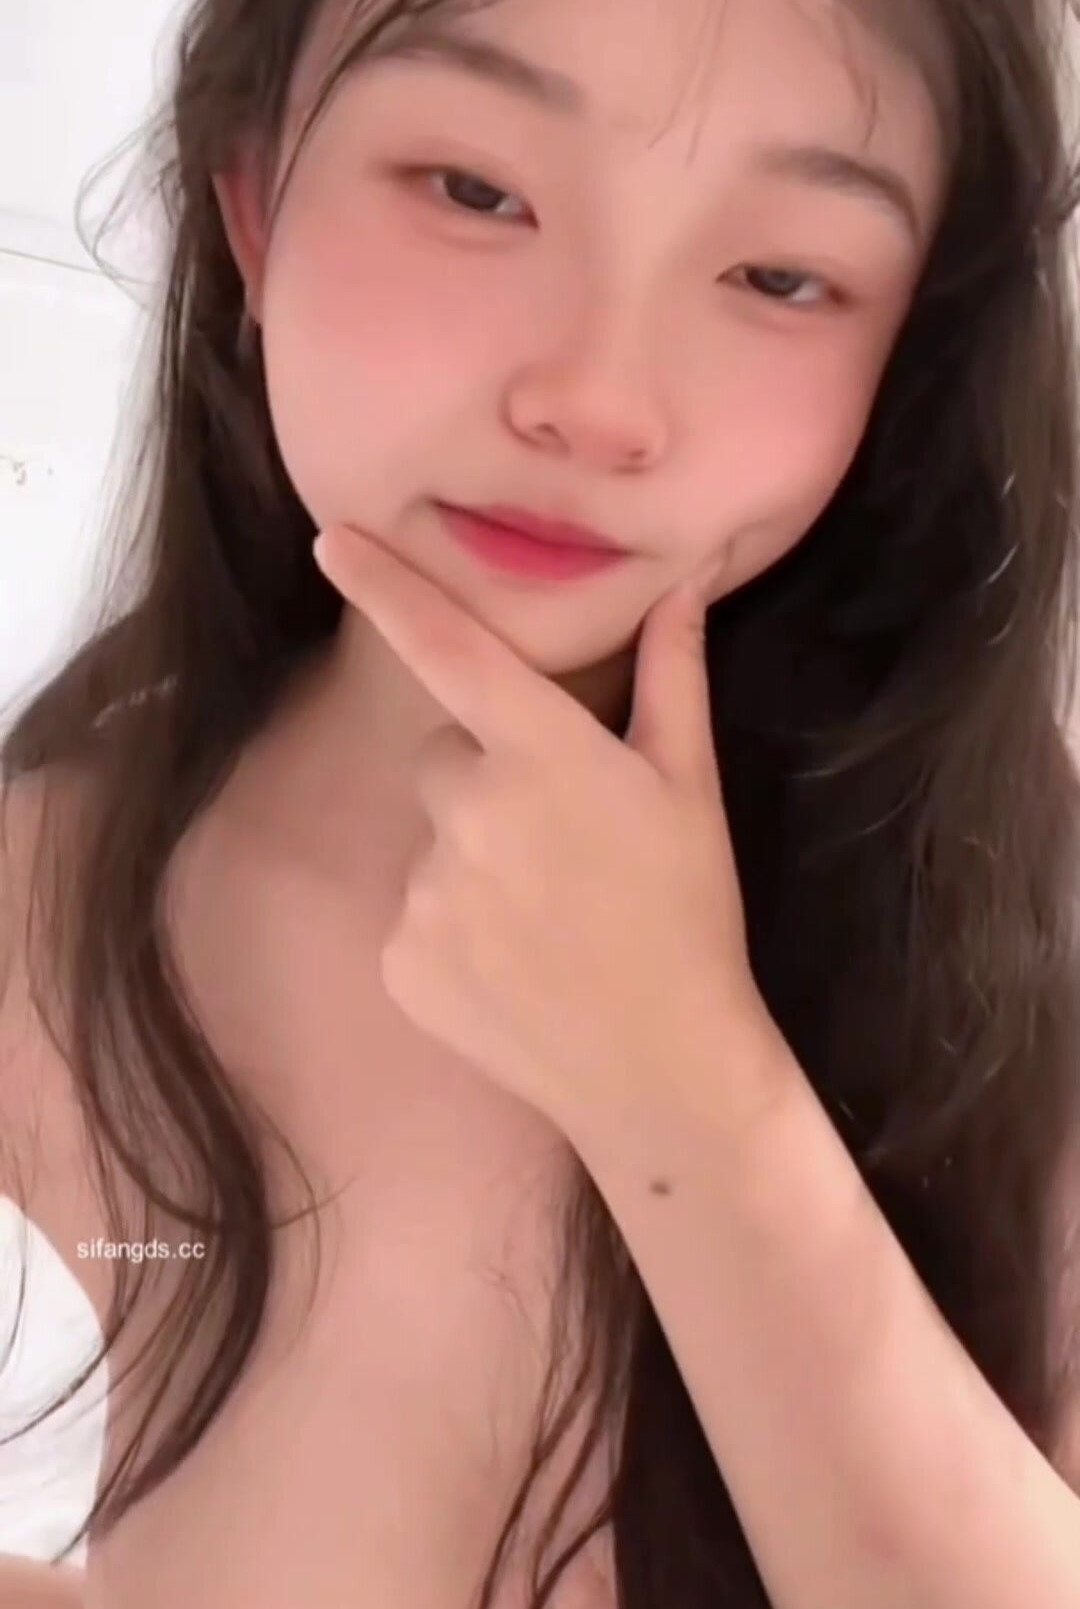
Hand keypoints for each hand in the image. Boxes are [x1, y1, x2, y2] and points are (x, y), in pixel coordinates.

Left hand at [312, 522, 776, 1147]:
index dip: (385, 585)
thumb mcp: (691, 788)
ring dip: (473, 859)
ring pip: (431, 840)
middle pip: (443, 756)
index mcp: (542, 754)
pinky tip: (515, 964)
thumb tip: (683, 581)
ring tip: (548, 916)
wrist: (665, 1070)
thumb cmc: (689, 915)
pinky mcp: (399, 960)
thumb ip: (674, 674)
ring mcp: (426, 892)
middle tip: (561, 840)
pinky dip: (452, 930)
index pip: (448, 648)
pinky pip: (413, 913)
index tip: (330, 538)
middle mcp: (469, 813)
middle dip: (487, 780)